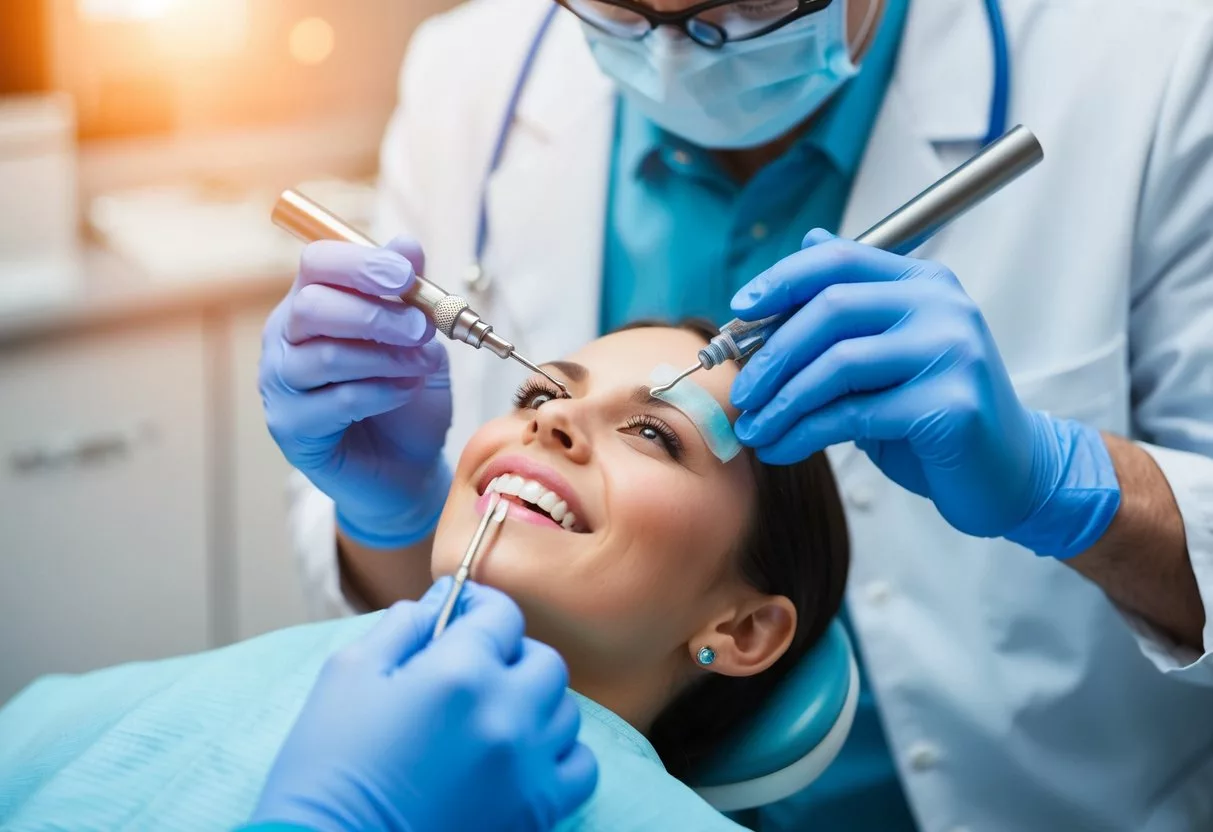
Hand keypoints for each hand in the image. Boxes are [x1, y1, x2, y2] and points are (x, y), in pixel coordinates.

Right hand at [251, 580, 598, 831]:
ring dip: (534, 705)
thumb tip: (444, 598)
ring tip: (493, 719)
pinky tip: (521, 758)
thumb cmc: (327, 766)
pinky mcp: (537, 812)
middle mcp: (505, 712)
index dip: (480, 607)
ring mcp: (527, 765)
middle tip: (475, 673)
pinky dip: (559, 756)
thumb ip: (404, 625)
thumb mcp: (349, 674)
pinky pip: (581, 766)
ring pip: (564, 710)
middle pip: (543, 660)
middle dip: (510, 657)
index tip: (465, 616)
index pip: (501, 613)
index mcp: (458, 671)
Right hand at [260, 237, 453, 546]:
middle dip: (376, 314)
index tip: (406, 276)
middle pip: (312, 307)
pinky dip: (380, 392)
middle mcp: (285, 337)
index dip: (360, 264)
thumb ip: (411, 293)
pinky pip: (334, 402)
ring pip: (324, 357)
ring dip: (385, 357)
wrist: (408, 464)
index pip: (316, 264)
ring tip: (422, 365)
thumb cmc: (406, 394)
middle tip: (422, 329)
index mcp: (312, 301)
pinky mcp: (290, 427)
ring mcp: (280, 384)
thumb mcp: (418, 337)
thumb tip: (407, 244)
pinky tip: (405, 392)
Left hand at [729, 230, 1120, 558]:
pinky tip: (782, 448)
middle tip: (741, 393)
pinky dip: (803, 433)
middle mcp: (942, 307)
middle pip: (830, 309)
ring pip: (836, 364)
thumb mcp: (886, 354)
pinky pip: (853, 414)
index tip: (738, 312)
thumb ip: (849, 308)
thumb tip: (807, 238)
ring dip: (781, 401)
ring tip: (754, 430)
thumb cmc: (933, 414)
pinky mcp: (949, 405)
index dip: (780, 281)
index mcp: (923, 283)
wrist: (1007, 474)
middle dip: (770, 354)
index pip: (839, 259)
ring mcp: (951, 352)